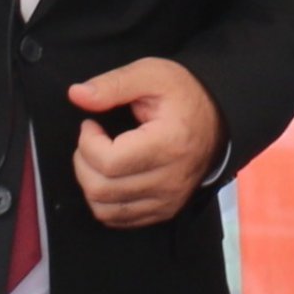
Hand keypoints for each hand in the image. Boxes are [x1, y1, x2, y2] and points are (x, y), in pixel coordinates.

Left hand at [68, 58, 226, 227]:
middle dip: (83, 161)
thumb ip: (112, 85)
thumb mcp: (149, 74)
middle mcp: (170, 180)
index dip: (87, 143)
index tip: (90, 124)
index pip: (109, 162)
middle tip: (91, 139)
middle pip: (102, 189)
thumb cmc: (182, 94)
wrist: (217, 117)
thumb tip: (76, 94)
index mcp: (168, 145)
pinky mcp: (165, 210)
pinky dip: (104, 200)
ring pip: (106, 210)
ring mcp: (169, 200)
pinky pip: (120, 219)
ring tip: (98, 156)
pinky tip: (109, 175)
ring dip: (89, 182)